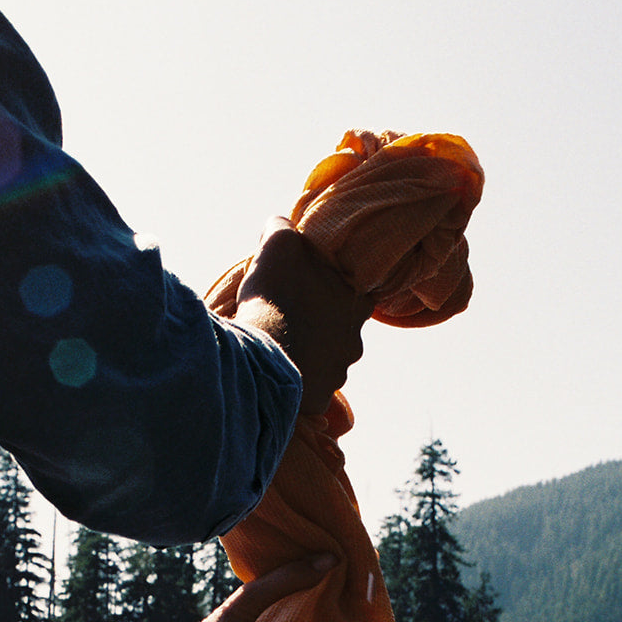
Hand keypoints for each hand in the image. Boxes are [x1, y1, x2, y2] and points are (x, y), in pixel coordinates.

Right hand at [235, 219, 374, 414]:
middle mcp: (356, 340)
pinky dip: (298, 382)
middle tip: (291, 321)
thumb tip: (280, 223)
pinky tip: (278, 372)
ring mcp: (340, 372)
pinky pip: (311, 390)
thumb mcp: (278, 245)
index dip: (334, 290)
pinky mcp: (321, 398)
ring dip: (309, 356)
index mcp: (356, 302)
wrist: (264, 354)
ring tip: (280, 349)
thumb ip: (282, 228)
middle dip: (320, 328)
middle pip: (340, 331)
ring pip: (326, 363)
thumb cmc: (276, 296)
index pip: (357, 294)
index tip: (312, 291)